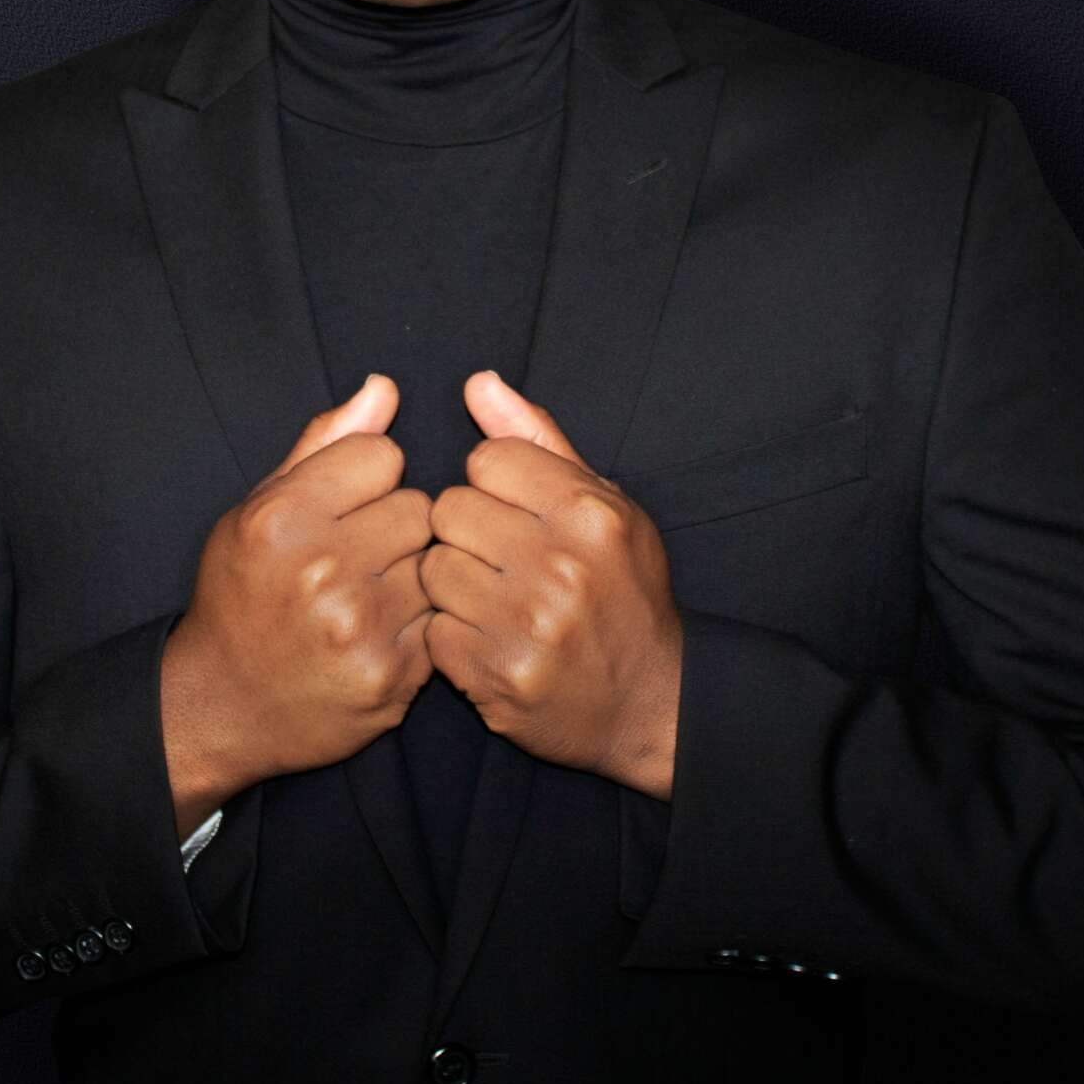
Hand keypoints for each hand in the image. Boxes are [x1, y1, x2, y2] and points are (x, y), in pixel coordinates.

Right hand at [164, 374, 433, 808]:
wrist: (221, 706)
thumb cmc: (241, 592)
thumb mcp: (258, 507)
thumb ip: (325, 443)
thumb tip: (385, 387)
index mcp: (282, 519)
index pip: (383, 454)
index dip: (367, 477)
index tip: (342, 506)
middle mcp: (321, 571)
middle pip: (417, 507)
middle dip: (393, 526)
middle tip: (356, 556)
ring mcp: (361, 629)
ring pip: (435, 561)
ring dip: (410, 574)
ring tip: (367, 595)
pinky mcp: (394, 676)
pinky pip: (441, 617)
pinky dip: (418, 623)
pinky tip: (379, 633)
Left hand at [421, 370, 682, 799]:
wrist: (649, 701)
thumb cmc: (623, 588)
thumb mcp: (603, 503)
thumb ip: (536, 439)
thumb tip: (477, 382)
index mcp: (589, 513)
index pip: (485, 459)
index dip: (492, 483)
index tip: (515, 510)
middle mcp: (560, 566)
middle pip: (449, 510)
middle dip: (467, 531)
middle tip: (501, 557)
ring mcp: (528, 626)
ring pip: (433, 569)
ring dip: (453, 583)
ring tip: (494, 598)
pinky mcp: (498, 678)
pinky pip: (433, 632)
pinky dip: (452, 637)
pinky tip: (490, 638)